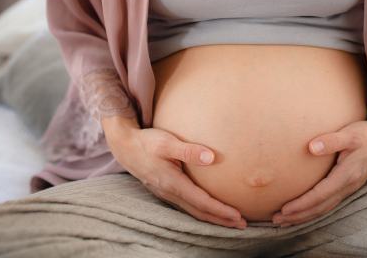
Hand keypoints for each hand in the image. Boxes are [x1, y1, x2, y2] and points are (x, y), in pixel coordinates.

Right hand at [102, 116, 246, 229]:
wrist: (124, 146)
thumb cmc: (147, 142)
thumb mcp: (168, 142)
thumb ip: (189, 150)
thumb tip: (211, 157)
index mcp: (173, 183)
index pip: (202, 202)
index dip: (220, 210)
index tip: (237, 215)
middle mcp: (169, 192)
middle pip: (199, 212)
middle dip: (221, 220)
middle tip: (242, 224)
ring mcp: (166, 194)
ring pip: (192, 212)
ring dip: (212, 218)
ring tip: (230, 221)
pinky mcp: (164, 191)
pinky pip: (186, 207)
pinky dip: (200, 212)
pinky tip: (207, 211)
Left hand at [271, 85, 366, 226]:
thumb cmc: (366, 134)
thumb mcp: (349, 133)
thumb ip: (330, 140)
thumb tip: (311, 147)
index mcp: (347, 175)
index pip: (320, 195)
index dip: (301, 204)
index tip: (284, 209)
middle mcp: (348, 186)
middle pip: (320, 207)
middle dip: (298, 216)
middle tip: (276, 220)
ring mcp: (348, 188)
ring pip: (324, 208)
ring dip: (304, 216)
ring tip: (284, 221)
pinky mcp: (347, 186)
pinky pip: (328, 203)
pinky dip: (313, 210)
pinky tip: (302, 211)